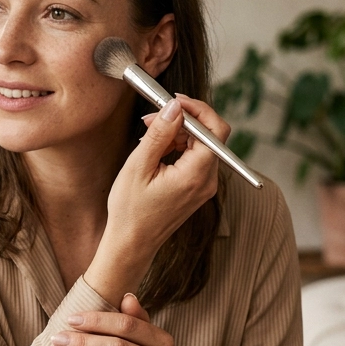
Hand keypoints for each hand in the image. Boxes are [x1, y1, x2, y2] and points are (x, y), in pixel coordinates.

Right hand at [85, 95, 229, 306]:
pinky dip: (178, 149)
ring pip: (201, 146)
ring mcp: (205, 187)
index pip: (214, 130)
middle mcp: (207, 181)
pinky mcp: (198, 189)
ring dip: (178, 135)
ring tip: (148, 138)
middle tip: (152, 119)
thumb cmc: (130, 210)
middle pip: (209, 136)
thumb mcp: (139, 167)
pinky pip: (195, 159)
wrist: (131, 244)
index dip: (197, 109)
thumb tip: (175, 108)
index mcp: (196, 175)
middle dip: (183, 121)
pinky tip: (155, 153)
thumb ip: (159, 134)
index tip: (174, 101)